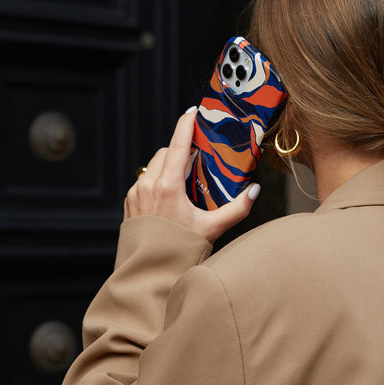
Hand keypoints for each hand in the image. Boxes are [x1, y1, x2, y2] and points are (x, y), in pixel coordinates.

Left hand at [124, 108, 260, 242]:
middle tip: (197, 159)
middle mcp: (148, 185)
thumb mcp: (213, 228)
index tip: (193, 111)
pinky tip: (168, 199)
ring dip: (168, 166)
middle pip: (165, 153)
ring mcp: (135, 194)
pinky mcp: (129, 204)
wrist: (150, 273)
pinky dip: (157, 181)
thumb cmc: (180, 251)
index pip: (177, 144)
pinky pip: (144, 182)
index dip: (185, 124)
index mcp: (168, 186)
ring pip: (153, 167)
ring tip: (184, 182)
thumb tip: (254, 190)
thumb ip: (237, 208)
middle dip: (179, 150)